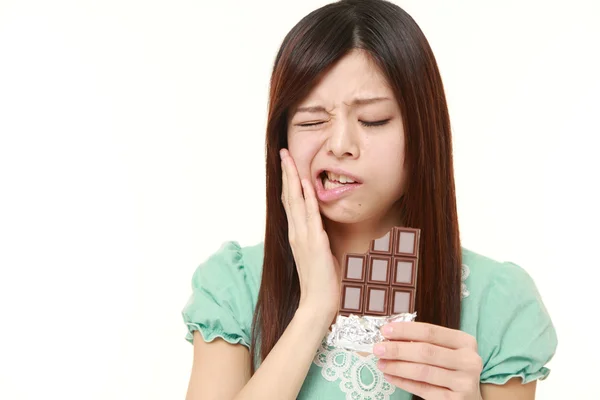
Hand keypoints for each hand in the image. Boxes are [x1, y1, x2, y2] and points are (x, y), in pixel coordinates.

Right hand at [280, 149, 340, 320]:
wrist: (319, 303)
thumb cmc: (322, 281)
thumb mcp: (319, 254)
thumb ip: (317, 238)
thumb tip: (322, 227)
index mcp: (297, 234)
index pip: (290, 202)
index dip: (288, 181)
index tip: (287, 164)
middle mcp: (296, 233)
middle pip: (289, 196)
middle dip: (286, 172)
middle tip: (283, 152)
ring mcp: (303, 237)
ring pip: (296, 201)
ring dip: (293, 178)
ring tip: (289, 159)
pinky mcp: (314, 243)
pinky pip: (311, 215)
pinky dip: (308, 198)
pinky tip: (306, 183)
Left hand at [373, 322, 482, 399]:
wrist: (470, 397)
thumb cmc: (452, 368)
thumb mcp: (447, 350)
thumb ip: (425, 342)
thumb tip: (391, 336)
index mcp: (466, 342)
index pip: (431, 332)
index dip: (406, 330)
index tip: (385, 330)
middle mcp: (469, 361)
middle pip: (426, 351)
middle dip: (398, 349)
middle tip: (378, 348)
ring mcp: (464, 382)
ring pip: (423, 371)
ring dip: (397, 366)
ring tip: (381, 363)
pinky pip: (423, 389)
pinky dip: (403, 382)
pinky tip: (390, 376)